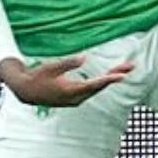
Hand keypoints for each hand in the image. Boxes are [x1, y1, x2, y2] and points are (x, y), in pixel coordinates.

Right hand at [0, 50, 132, 107]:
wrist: (26, 91)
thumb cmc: (37, 77)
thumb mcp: (51, 67)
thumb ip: (68, 63)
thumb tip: (84, 58)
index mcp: (70, 91)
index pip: (94, 84)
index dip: (109, 79)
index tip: (122, 76)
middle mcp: (75, 98)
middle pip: (99, 86)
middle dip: (115, 75)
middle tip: (131, 66)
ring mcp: (75, 100)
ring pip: (96, 88)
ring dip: (110, 78)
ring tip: (125, 68)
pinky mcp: (74, 98)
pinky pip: (92, 90)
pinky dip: (102, 82)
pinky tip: (110, 76)